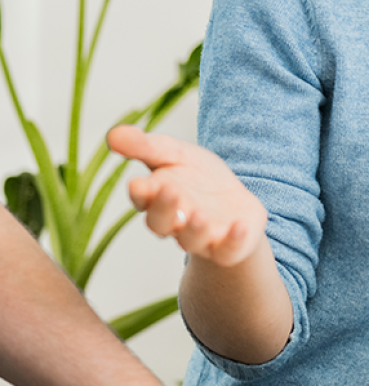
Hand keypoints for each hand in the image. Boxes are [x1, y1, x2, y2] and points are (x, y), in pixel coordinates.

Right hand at [108, 124, 267, 266]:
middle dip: (164, 209)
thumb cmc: (197, 178)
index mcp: (157, 198)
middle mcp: (175, 223)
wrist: (232, 203)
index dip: (140, 193)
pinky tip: (240, 226)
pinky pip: (229, 250)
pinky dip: (234, 241)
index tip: (137, 183)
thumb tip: (112, 134)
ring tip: (199, 215)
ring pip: (191, 240)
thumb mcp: (174, 154)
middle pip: (161, 223)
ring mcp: (202, 238)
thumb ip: (145, 146)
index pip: (142, 198)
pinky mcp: (228, 247)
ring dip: (194, 229)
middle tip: (170, 191)